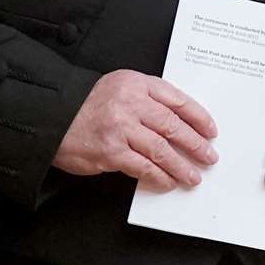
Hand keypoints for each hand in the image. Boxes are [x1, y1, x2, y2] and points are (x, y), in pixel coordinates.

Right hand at [52, 70, 217, 191]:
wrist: (54, 118)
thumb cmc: (88, 105)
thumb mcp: (119, 88)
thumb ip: (147, 98)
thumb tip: (180, 124)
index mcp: (135, 83)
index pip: (176, 99)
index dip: (198, 116)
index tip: (211, 130)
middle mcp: (130, 102)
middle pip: (173, 125)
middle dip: (195, 144)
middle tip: (208, 156)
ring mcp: (120, 128)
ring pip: (162, 149)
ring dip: (181, 166)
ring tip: (193, 176)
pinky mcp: (111, 152)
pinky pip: (143, 167)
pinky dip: (159, 177)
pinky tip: (167, 182)